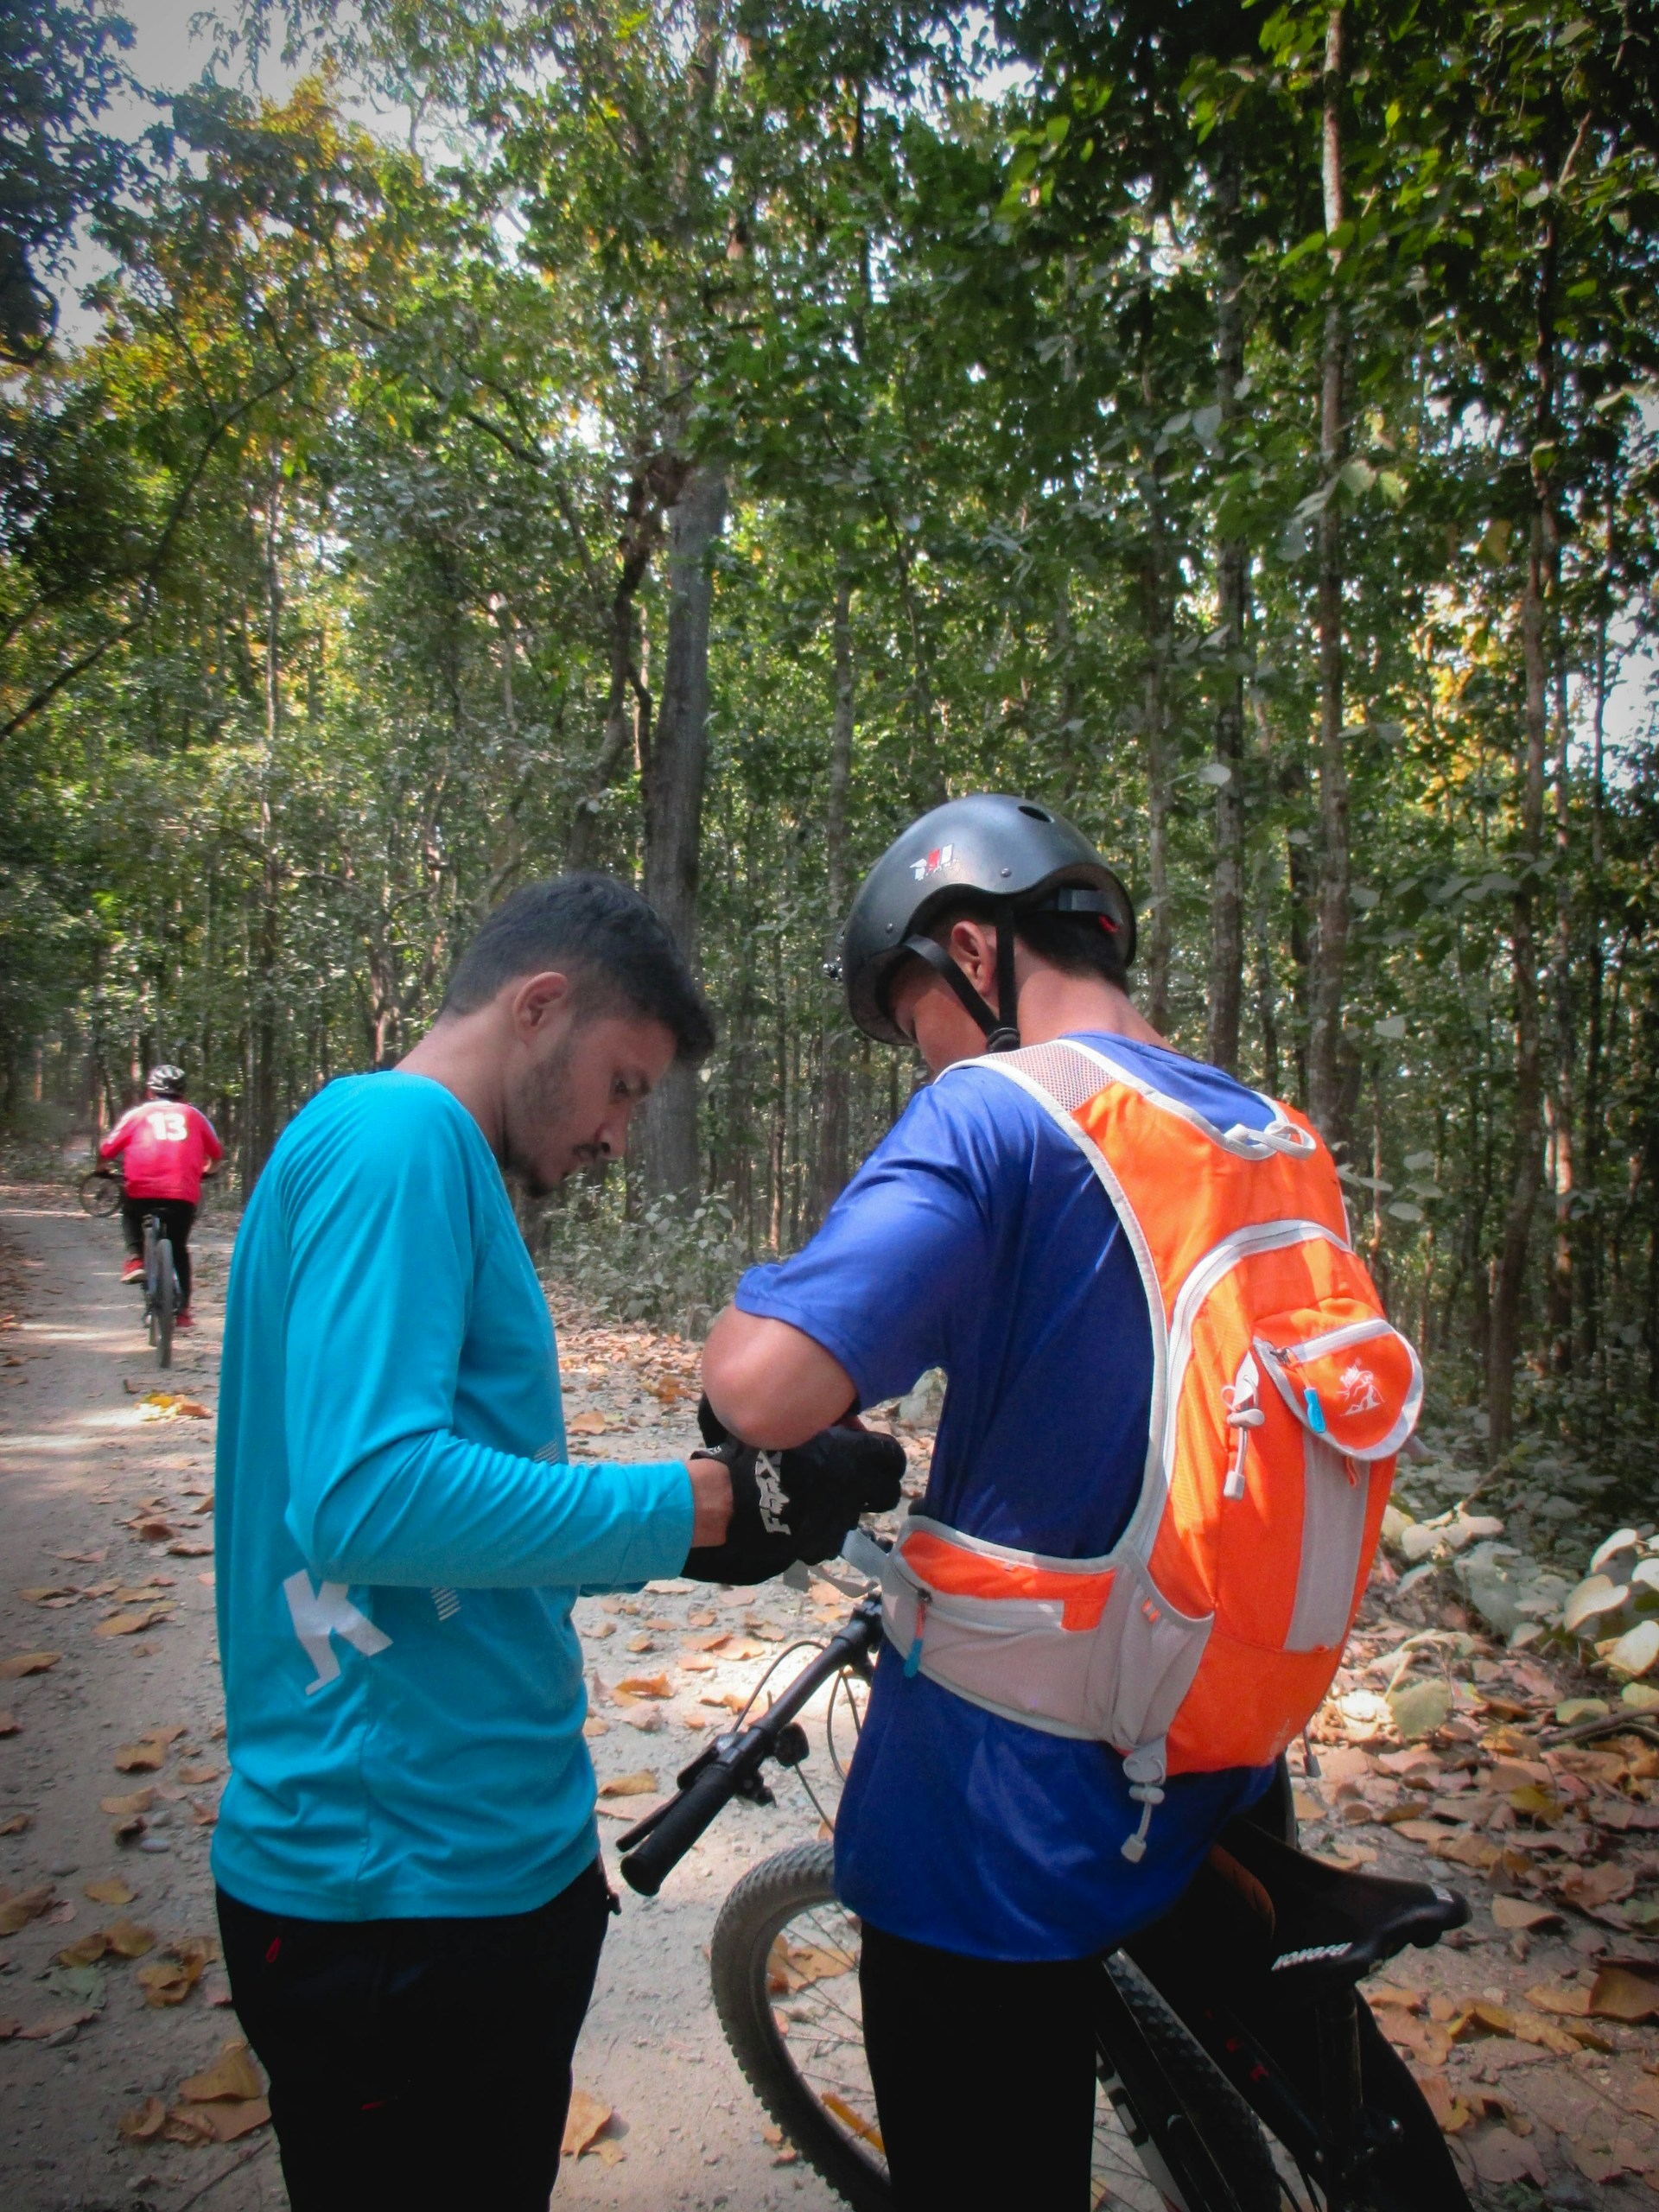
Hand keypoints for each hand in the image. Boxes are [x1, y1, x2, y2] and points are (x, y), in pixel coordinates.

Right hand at [683, 1421, 905, 1585]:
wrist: (733, 1498)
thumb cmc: (761, 1450)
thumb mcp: (796, 1424)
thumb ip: (829, 1426)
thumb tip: (847, 1427)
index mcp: (856, 1456)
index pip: (894, 1457)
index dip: (882, 1454)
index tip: (866, 1449)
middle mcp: (856, 1490)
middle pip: (888, 1493)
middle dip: (874, 1485)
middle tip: (852, 1477)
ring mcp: (841, 1521)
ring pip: (858, 1515)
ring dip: (845, 1506)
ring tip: (818, 1497)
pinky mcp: (821, 1544)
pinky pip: (832, 1538)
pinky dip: (822, 1530)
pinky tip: (801, 1519)